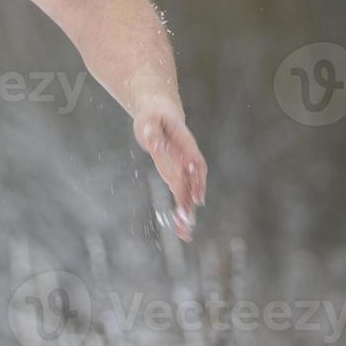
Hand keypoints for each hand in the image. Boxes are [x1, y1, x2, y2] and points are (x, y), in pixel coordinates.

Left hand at [133, 98, 206, 242]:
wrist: (160, 114)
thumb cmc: (153, 116)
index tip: (196, 186)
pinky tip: (180, 228)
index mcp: (184, 140)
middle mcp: (187, 157)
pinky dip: (182, 209)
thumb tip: (154, 146)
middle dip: (190, 199)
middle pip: (193, 179)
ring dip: (187, 210)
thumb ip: (152, 132)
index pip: (193, 156)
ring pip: (188, 191)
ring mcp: (183, 167)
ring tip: (185, 232)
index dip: (195, 172)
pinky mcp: (176, 175)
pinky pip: (181, 194)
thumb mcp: (149, 120)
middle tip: (188, 218)